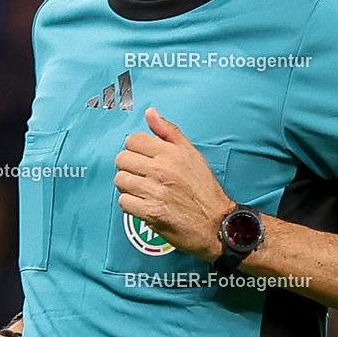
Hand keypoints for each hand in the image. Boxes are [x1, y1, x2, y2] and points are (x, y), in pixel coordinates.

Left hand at [114, 107, 229, 261]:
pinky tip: (143, 204)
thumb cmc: (205, 190)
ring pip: (120, 180)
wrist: (216, 224)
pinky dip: (131, 205)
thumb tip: (150, 113)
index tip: (142, 159)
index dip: (135, 150)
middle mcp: (161, 169)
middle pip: (122, 159)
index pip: (132, 140)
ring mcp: (154, 191)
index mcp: (170, 152)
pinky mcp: (150, 212)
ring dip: (129, 187)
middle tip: (141, 176)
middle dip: (129, 168)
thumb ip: (169, 131)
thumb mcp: (192, 153)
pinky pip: (124, 202)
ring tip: (143, 190)